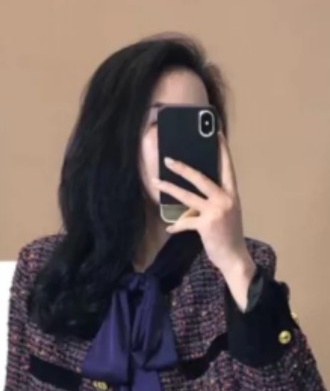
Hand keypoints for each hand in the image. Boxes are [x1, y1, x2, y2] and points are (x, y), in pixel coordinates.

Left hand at [158, 136, 255, 305]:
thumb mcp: (224, 215)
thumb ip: (210, 204)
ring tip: (156, 183)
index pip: (227, 167)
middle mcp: (226, 198)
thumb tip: (189, 205)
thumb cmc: (227, 235)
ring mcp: (216, 211)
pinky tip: (171, 229)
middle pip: (202, 177)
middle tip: (169, 159)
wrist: (234, 257)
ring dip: (170, 189)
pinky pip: (185, 222)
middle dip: (184, 168)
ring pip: (188, 196)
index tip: (215, 134)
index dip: (222, 150)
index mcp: (232, 194)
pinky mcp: (207, 224)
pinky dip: (177, 226)